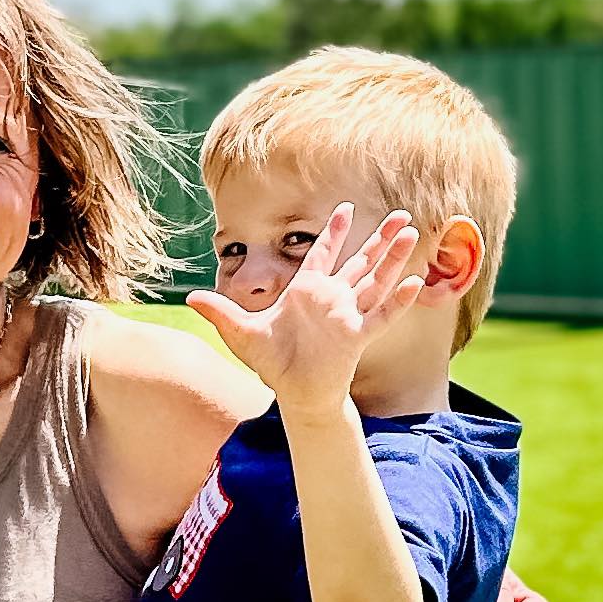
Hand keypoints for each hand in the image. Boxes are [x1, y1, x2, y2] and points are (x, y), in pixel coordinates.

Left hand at [186, 208, 422, 415]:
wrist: (294, 394)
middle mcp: (331, 299)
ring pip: (376, 281)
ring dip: (392, 258)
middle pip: (360, 261)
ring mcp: (347, 316)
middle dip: (378, 238)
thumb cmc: (272, 362)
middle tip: (401, 214)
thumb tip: (189, 298)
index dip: (335, 232)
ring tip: (411, 232)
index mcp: (306, 291)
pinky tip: (413, 282)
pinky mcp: (357, 336)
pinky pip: (381, 316)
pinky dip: (398, 301)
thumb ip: (221, 313)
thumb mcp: (241, 333)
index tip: (347, 207)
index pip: (323, 253)